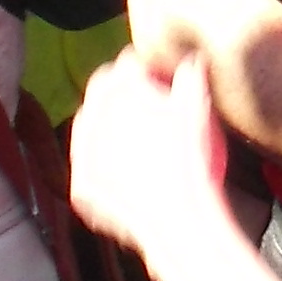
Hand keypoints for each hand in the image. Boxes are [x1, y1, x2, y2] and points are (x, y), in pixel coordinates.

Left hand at [68, 50, 235, 264]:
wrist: (179, 221)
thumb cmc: (194, 160)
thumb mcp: (199, 110)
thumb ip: (192, 76)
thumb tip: (192, 59)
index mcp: (120, 88)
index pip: (128, 64)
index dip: (147, 69)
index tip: (161, 80)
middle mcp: (92, 115)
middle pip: (102, 91)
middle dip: (120, 92)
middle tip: (146, 105)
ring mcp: (83, 154)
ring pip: (89, 129)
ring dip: (106, 127)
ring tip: (134, 137)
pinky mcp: (82, 186)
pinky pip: (89, 167)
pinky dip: (104, 165)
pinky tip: (123, 170)